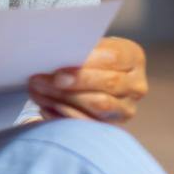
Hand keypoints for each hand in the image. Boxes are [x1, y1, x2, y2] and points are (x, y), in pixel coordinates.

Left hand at [27, 36, 147, 124]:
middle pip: (108, 84)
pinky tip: (45, 107)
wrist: (99, 78)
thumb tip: (56, 54)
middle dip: (72, 83)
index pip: (113, 58)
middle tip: (41, 81)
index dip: (86, 65)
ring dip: (64, 99)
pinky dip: (64, 116)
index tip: (58, 72)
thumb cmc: (91, 58)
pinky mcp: (113, 126)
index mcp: (134, 58)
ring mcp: (127, 108)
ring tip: (38, 91)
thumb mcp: (91, 47)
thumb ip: (80, 50)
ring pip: (99, 105)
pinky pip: (89, 123)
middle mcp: (136, 85)